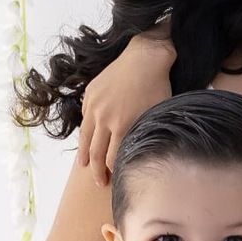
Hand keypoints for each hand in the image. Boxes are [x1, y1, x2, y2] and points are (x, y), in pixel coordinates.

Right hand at [77, 26, 175, 186]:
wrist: (145, 57)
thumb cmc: (157, 86)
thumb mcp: (157, 115)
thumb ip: (146, 136)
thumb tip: (142, 155)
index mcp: (123, 126)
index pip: (113, 158)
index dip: (113, 172)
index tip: (114, 181)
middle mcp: (105, 118)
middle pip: (97, 153)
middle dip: (97, 171)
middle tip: (99, 183)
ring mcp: (95, 105)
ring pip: (85, 137)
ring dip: (84, 155)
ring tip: (83, 166)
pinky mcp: (91, 94)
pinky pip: (85, 118)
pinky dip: (86, 130)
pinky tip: (87, 139)